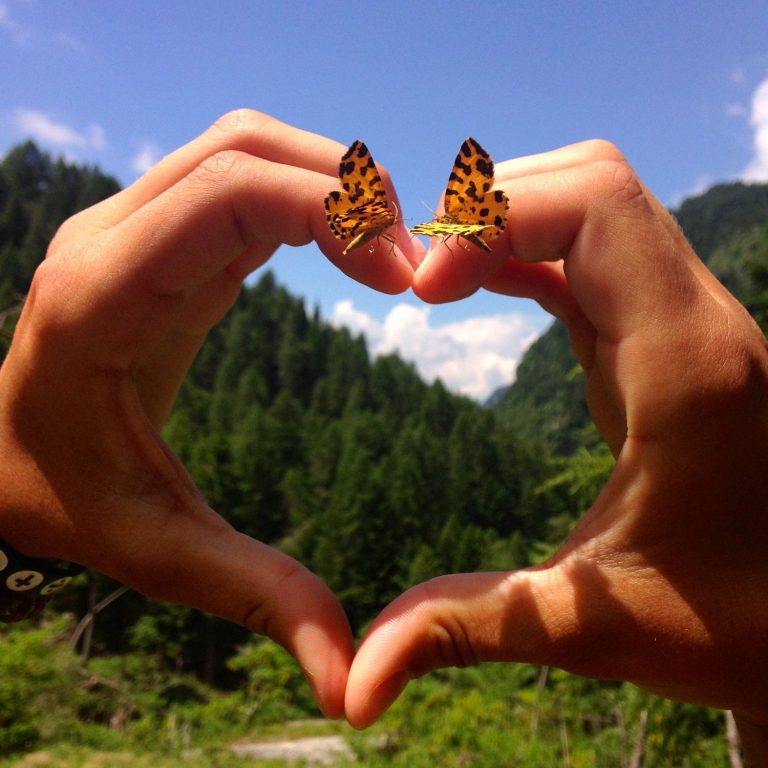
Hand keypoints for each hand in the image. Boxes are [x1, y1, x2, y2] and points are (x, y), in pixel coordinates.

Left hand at [0, 110, 415, 717]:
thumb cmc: (66, 502)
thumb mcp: (160, 552)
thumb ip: (258, 598)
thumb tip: (349, 681)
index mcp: (100, 296)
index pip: (226, 195)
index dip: (332, 214)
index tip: (402, 280)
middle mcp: (111, 237)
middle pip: (243, 148)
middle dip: (346, 189)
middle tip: (414, 266)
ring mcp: (132, 227)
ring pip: (245, 150)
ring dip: (330, 185)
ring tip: (391, 258)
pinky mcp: (159, 237)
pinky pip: (241, 183)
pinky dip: (307, 201)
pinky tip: (350, 252)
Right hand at [346, 140, 767, 757]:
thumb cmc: (729, 626)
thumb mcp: (585, 628)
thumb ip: (462, 630)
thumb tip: (353, 686)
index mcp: (686, 368)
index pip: (597, 207)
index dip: (494, 218)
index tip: (426, 290)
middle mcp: (696, 322)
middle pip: (592, 183)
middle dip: (490, 208)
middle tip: (421, 279)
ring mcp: (685, 322)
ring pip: (594, 205)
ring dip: (506, 222)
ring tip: (435, 278)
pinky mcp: (664, 337)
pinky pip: (590, 254)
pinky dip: (525, 249)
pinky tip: (474, 282)